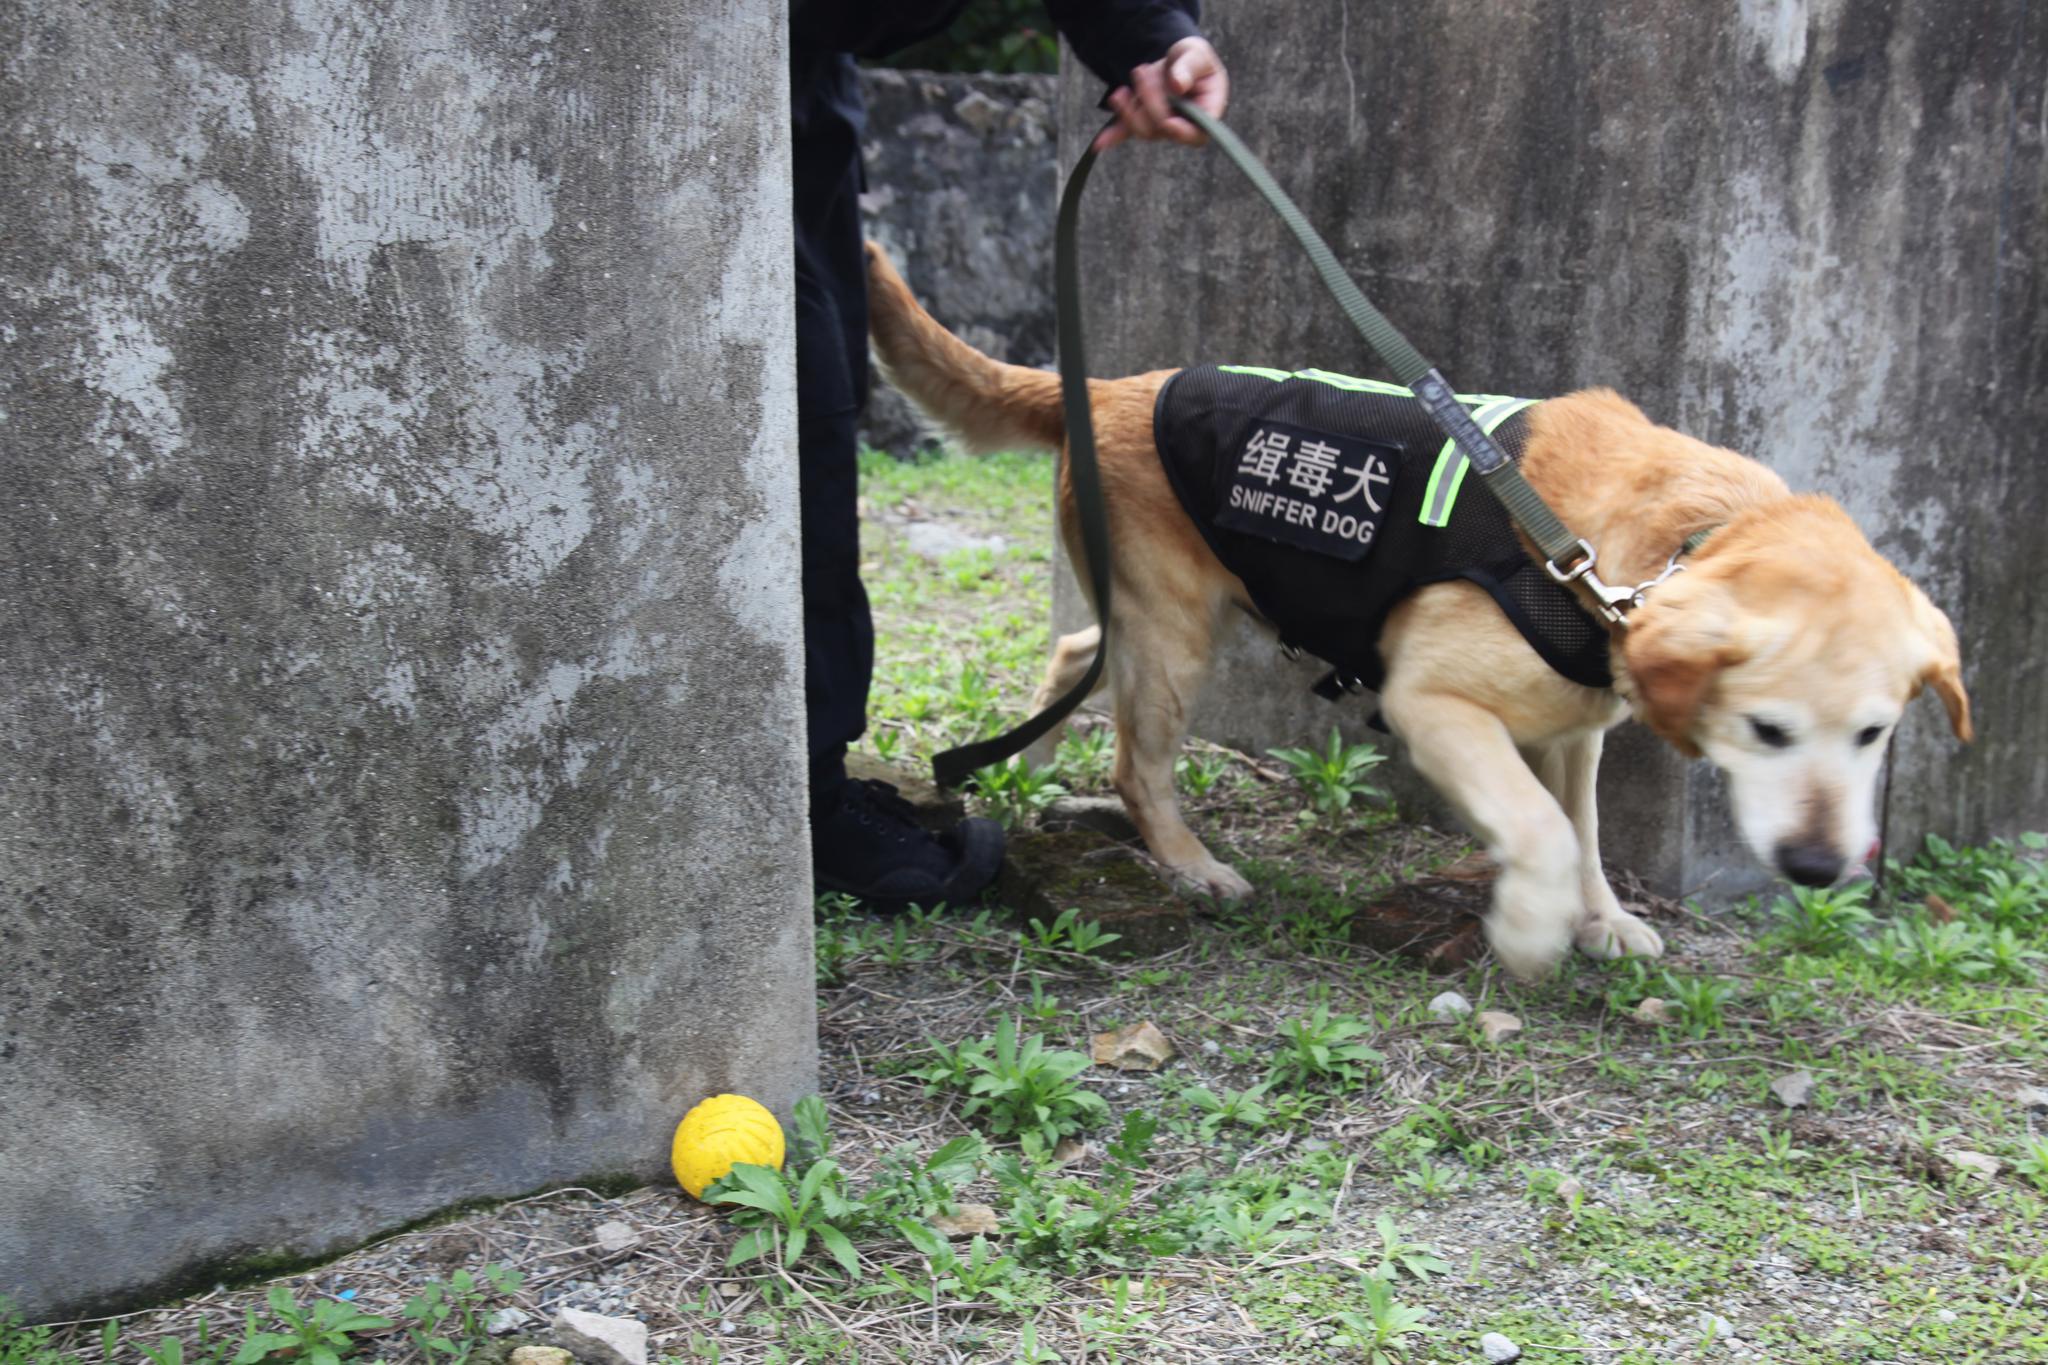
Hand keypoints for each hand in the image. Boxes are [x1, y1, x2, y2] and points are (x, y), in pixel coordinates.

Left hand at [1093, 36, 1228, 151]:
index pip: (1198, 133)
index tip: (1168, 121)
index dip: (1182, 132)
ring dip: (1132, 105)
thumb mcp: (1196, 54)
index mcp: (1207, 111)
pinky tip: (1098, 143)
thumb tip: (1177, 85)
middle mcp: (1185, 125)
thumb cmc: (1193, 57)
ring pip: (1144, 129)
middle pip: (1164, 127)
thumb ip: (1189, 67)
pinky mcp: (1143, 123)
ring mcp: (1162, 128)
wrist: (1175, 60)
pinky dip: (1113, 136)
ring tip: (1135, 75)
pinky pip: (1127, 132)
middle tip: (1142, 71)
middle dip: (1150, 99)